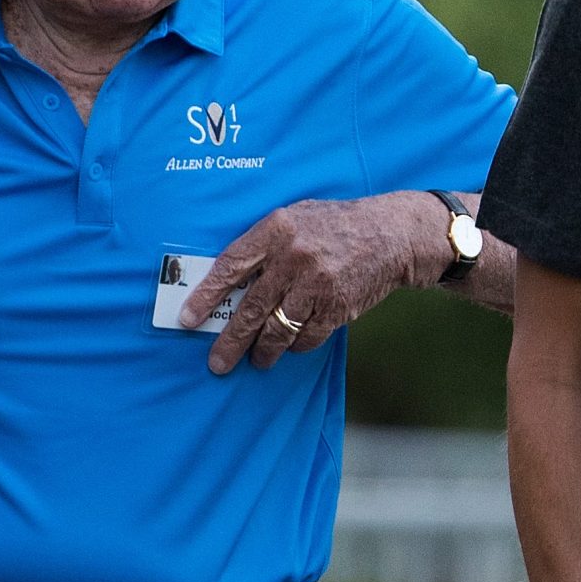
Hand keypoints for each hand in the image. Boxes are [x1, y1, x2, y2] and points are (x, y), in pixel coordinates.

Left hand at [183, 193, 447, 372]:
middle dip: (230, 341)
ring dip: (264, 351)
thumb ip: (264, 244)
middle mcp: (294, 256)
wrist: (391, 233)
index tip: (189, 319)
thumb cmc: (335, 225)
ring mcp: (317, 283)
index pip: (231, 266)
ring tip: (257, 361)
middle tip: (217, 363)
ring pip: (278, 329)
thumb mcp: (296, 218)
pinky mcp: (338, 306)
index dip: (206, 296)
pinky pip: (307, 336)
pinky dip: (296, 345)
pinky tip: (291, 346)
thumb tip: (228, 283)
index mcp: (277, 229)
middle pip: (251, 308)